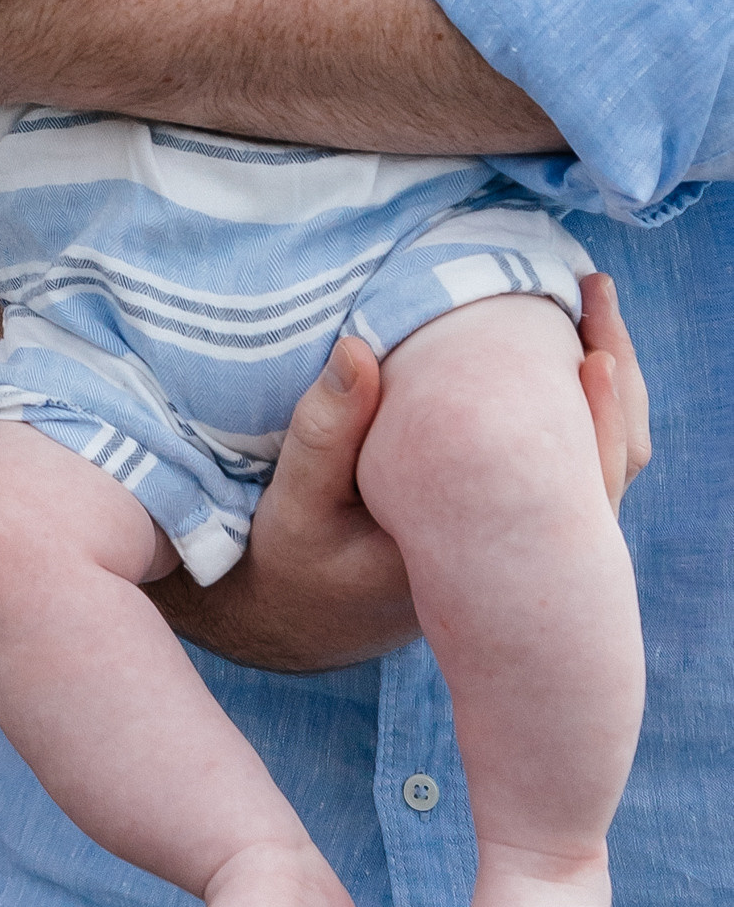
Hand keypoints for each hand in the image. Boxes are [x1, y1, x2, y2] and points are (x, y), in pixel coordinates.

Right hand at [158, 272, 651, 673]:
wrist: (294, 615)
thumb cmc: (292, 561)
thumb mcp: (296, 502)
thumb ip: (324, 430)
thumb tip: (358, 348)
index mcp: (476, 562)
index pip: (572, 496)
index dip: (597, 417)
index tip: (591, 343)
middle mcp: (511, 562)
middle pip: (603, 474)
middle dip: (615, 385)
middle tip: (597, 291)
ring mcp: (511, 549)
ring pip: (591, 475)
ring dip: (601, 394)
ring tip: (592, 306)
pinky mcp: (498, 530)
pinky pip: (561, 475)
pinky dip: (572, 411)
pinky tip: (560, 350)